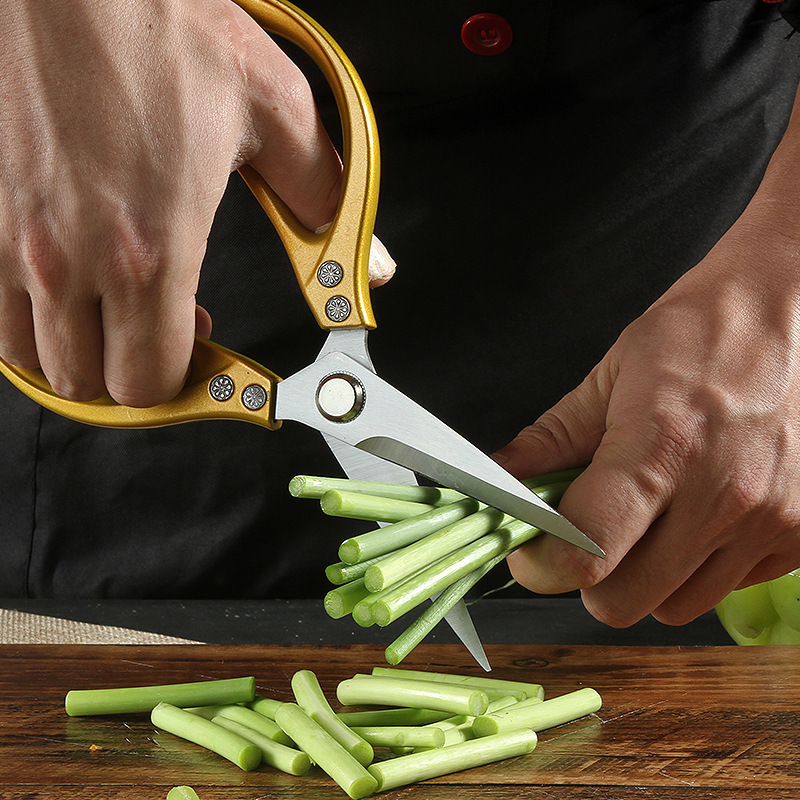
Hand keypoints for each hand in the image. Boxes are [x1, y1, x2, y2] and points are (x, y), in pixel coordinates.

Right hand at [0, 0, 341, 405]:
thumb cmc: (157, 26)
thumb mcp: (272, 110)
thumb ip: (325, 199)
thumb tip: (368, 262)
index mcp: (150, 250)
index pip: (151, 381)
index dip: (188, 388)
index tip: (212, 367)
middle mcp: (69, 259)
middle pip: (91, 387)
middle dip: (139, 378)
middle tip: (173, 342)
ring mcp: (13, 241)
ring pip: (34, 362)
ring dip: (84, 357)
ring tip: (123, 317)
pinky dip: (33, 323)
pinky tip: (73, 288)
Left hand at [494, 208, 799, 627]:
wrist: (794, 310)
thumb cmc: (702, 333)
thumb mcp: (611, 376)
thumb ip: (552, 439)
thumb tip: (503, 478)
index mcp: (660, 451)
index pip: (585, 554)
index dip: (541, 566)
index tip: (531, 554)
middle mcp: (720, 497)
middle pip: (621, 601)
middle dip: (588, 577)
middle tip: (586, 535)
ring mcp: (768, 522)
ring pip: (674, 606)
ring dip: (645, 576)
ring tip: (649, 521)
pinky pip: (727, 588)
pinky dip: (699, 567)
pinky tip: (698, 516)